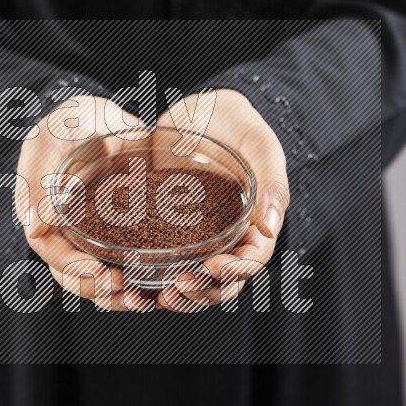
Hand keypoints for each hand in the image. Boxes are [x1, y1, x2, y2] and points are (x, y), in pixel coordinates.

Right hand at [16, 95, 154, 311]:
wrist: (105, 117)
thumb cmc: (71, 122)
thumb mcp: (52, 139)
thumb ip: (41, 177)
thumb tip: (37, 227)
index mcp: (42, 213)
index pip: (50, 251)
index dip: (71, 267)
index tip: (97, 272)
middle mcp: (65, 232)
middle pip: (74, 275)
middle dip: (97, 289)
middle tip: (123, 287)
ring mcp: (93, 237)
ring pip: (100, 279)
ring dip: (118, 296)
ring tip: (142, 299)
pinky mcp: (122, 235)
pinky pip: (127, 265)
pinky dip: (141, 280)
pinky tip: (159, 287)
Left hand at [152, 89, 289, 311]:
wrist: (198, 110)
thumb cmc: (236, 124)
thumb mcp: (259, 143)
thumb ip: (272, 181)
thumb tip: (271, 227)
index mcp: (254, 224)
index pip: (251, 260)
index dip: (234, 271)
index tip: (212, 267)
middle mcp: (226, 238)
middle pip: (221, 282)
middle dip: (202, 292)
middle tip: (179, 287)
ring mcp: (196, 238)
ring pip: (192, 280)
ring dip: (178, 296)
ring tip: (157, 295)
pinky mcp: (166, 231)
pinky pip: (160, 262)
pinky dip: (149, 277)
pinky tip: (132, 279)